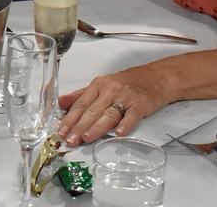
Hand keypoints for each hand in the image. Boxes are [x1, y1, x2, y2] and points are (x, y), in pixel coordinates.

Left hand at [56, 64, 172, 145]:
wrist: (156, 77)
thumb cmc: (127, 82)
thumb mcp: (102, 85)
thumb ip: (81, 95)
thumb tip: (61, 102)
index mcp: (98, 86)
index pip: (80, 104)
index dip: (69, 118)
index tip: (61, 130)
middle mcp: (110, 90)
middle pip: (91, 110)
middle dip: (79, 126)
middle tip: (70, 139)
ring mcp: (125, 97)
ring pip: (108, 113)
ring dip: (96, 127)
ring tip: (86, 137)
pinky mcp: (140, 104)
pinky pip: (132, 115)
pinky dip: (125, 124)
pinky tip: (119, 133)